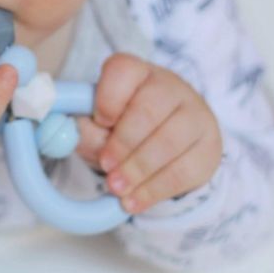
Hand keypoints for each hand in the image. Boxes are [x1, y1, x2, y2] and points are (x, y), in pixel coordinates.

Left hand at [75, 53, 221, 214]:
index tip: (98, 122)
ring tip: (116, 188)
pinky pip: (184, 170)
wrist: (168, 146)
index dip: (108, 99)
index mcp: (137, 72)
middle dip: (124, 143)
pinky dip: (155, 190)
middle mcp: (170, 86)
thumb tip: (65, 136)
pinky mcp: (208, 147)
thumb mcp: (97, 126)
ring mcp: (195, 115)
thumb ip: (83, 128)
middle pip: (149, 109)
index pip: (123, 71)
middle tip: (106, 167)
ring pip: (169, 141)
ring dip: (138, 169)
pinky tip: (134, 201)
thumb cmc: (123, 129)